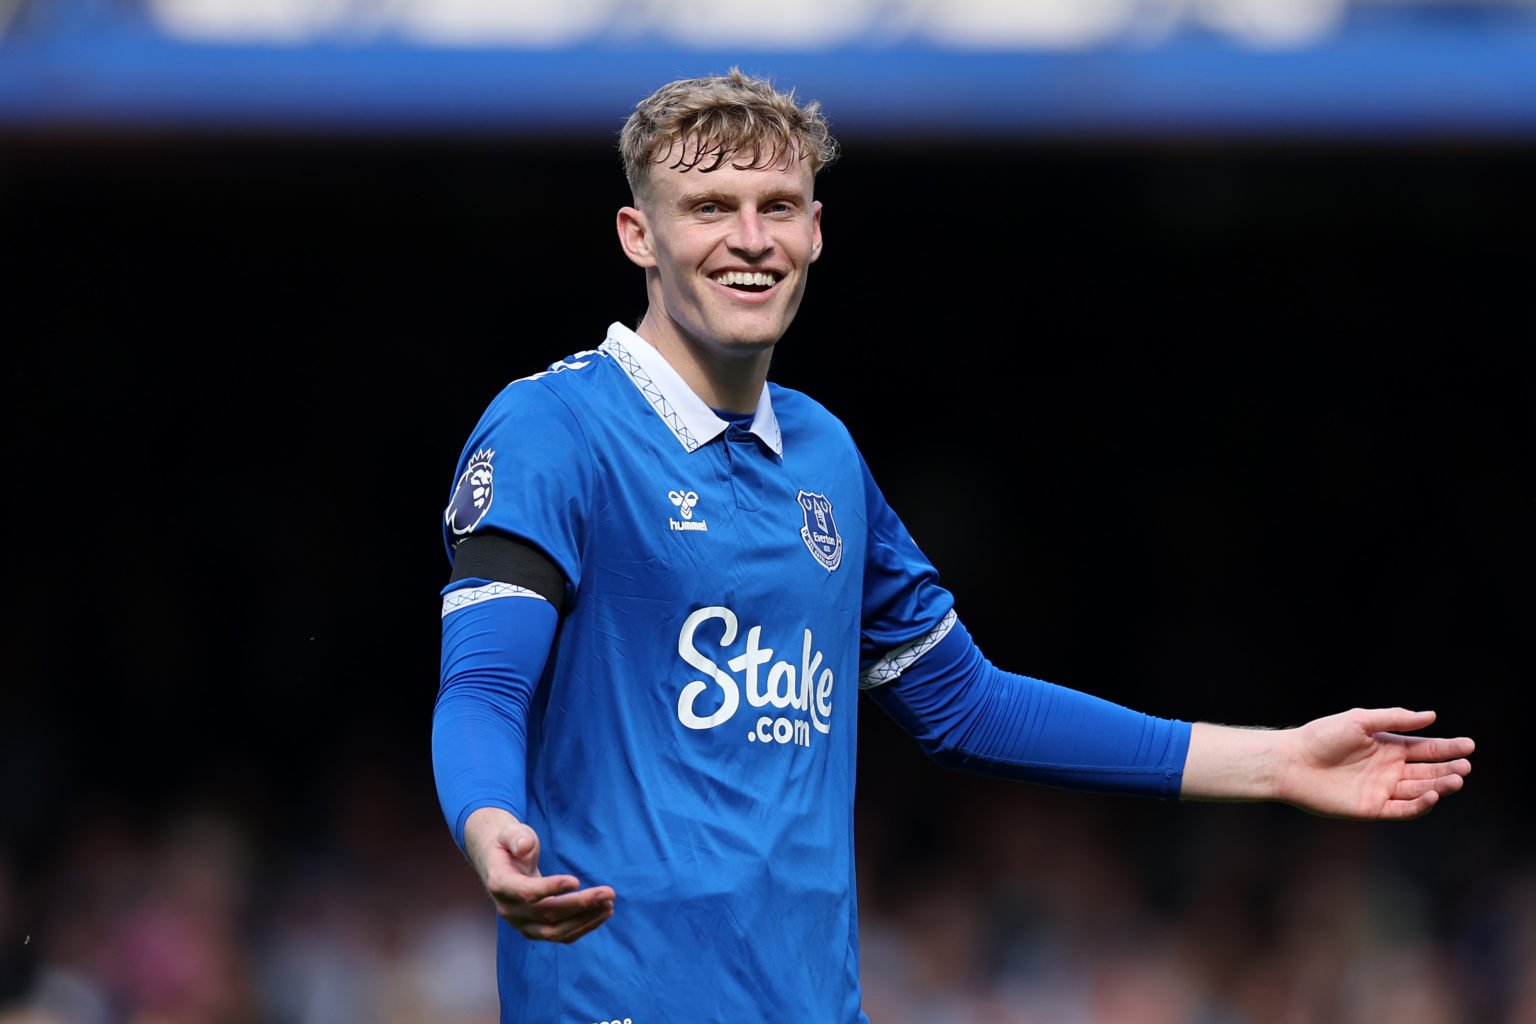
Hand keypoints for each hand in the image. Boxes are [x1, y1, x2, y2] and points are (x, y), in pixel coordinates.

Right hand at [463, 807, 614, 942]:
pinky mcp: (535, 930)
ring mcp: (522, 924)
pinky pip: (561, 935)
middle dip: (580, 904)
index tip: (576, 880)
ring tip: (609, 904)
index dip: (550, 888)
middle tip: (608, 892)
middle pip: (546, 914)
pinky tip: (602, 914)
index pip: (525, 892)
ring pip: (556, 931)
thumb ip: (517, 837)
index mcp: (501, 884)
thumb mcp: (510, 832)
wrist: (502, 864)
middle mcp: (509, 910)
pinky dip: (583, 927)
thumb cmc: (511, 844)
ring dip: (585, 919)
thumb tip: (525, 847)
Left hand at [1278, 708, 1473, 819]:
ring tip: (1457, 778)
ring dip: (1440, 785)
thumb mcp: (1359, 720)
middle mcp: (1388, 769)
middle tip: (1465, 764)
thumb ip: (1394, 719)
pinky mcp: (1372, 808)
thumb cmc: (1321, 736)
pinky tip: (1433, 794)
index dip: (1447, 747)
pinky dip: (1420, 804)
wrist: (1291, 762)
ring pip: (1420, 790)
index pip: (1425, 748)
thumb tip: (1431, 716)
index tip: (1468, 745)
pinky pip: (1403, 809)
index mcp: (1387, 746)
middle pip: (1427, 770)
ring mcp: (1381, 789)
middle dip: (1448, 768)